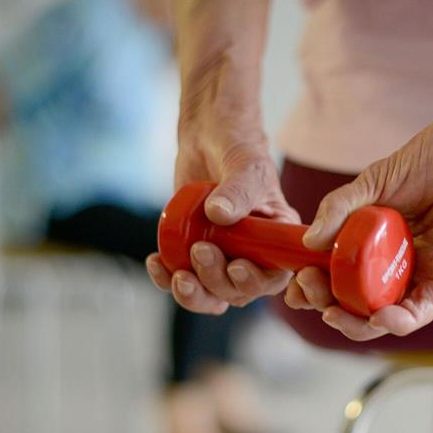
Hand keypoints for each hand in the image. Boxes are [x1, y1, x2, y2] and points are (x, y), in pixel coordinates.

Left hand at [145, 57, 299, 314]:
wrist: (207, 138)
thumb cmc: (238, 147)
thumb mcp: (245, 165)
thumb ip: (238, 190)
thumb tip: (219, 214)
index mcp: (276, 239)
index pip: (274, 277)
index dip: (256, 282)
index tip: (236, 265)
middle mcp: (253, 255)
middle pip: (239, 291)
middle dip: (217, 279)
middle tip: (200, 248)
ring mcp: (223, 256)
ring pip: (212, 295)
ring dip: (194, 293)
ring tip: (177, 274)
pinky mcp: (194, 253)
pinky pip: (184, 281)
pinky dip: (167, 280)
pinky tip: (156, 263)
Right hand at [286, 61, 432, 339]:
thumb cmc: (432, 158)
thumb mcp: (374, 181)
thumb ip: (339, 208)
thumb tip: (307, 242)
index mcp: (375, 246)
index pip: (339, 279)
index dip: (314, 289)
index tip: (295, 284)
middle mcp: (396, 266)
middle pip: (357, 305)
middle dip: (328, 307)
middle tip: (310, 292)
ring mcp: (423, 276)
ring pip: (385, 318)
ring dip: (357, 324)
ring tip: (335, 313)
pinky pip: (422, 313)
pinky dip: (399, 321)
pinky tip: (380, 317)